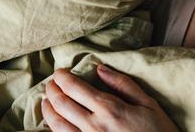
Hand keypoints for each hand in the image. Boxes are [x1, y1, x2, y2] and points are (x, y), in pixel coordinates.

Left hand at [41, 65, 179, 131]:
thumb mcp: (148, 104)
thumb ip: (123, 84)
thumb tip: (100, 68)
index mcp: (110, 109)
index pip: (75, 88)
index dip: (62, 77)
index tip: (60, 72)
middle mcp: (94, 126)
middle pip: (62, 104)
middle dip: (52, 90)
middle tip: (50, 83)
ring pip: (57, 125)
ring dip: (48, 110)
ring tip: (46, 100)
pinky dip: (55, 129)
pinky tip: (55, 122)